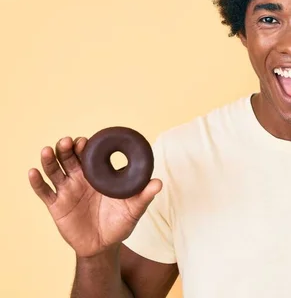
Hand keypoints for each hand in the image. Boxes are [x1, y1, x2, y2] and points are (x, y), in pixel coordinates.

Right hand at [28, 136, 161, 257]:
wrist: (104, 246)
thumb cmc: (121, 223)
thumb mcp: (134, 209)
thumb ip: (144, 196)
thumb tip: (159, 183)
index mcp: (98, 175)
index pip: (89, 155)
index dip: (85, 146)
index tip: (85, 141)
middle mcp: (80, 179)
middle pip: (69, 158)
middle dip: (67, 148)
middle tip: (69, 142)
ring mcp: (67, 191)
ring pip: (54, 170)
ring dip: (50, 159)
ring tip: (48, 151)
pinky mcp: (56, 205)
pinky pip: (43, 192)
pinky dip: (36, 181)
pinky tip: (33, 172)